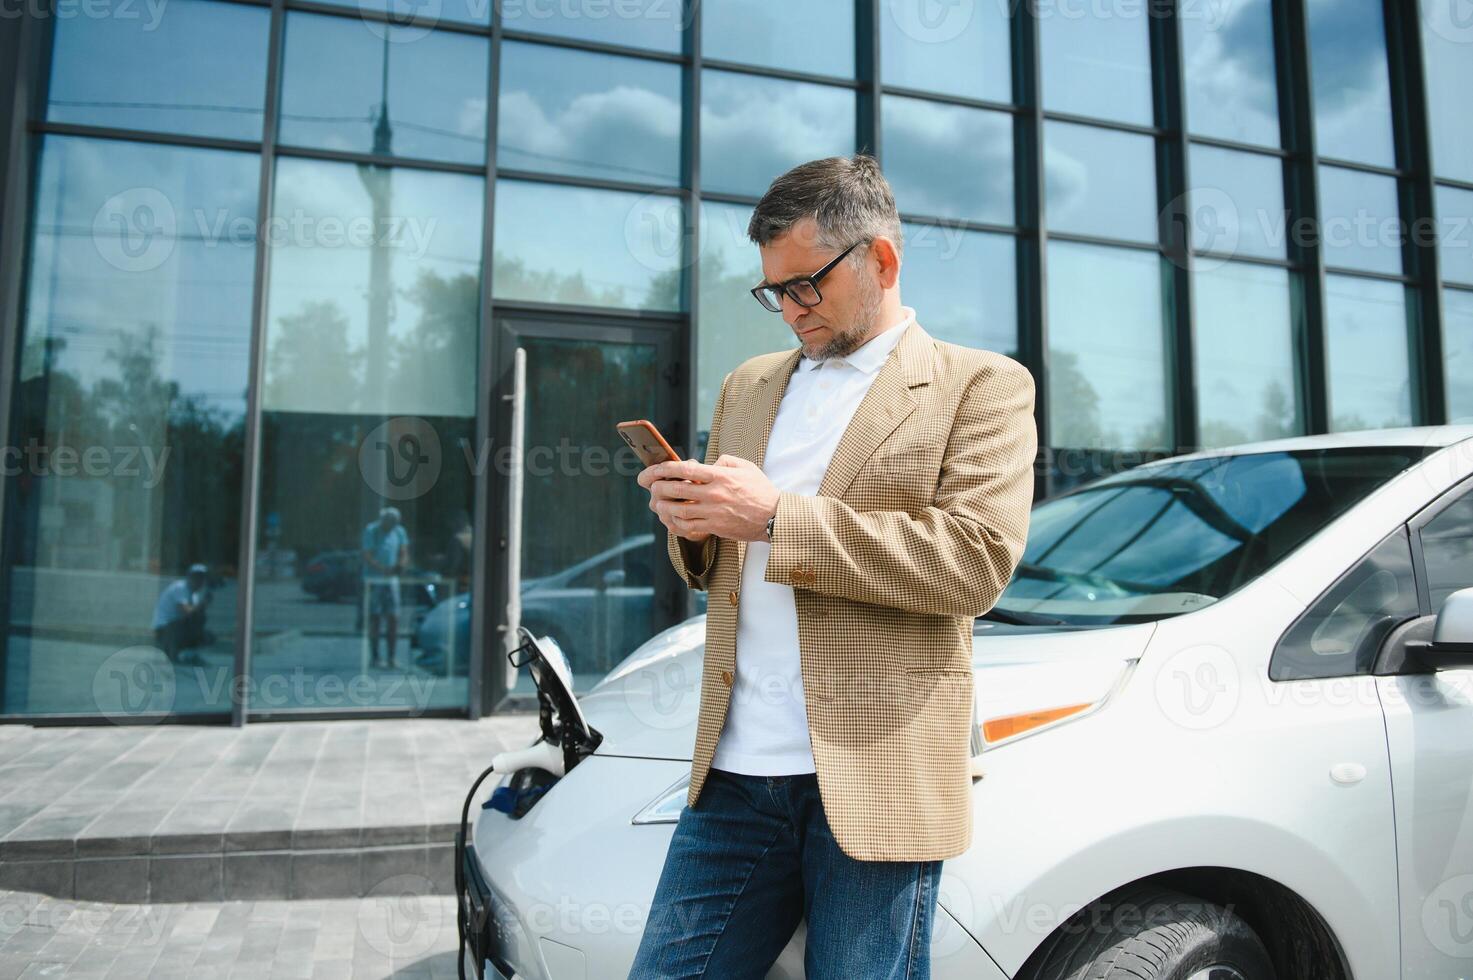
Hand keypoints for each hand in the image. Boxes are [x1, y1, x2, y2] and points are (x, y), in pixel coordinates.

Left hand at [638, 456, 778, 542]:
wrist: (774, 517)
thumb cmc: (760, 490)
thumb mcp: (745, 466)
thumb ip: (724, 460)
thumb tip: (707, 463)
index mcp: (720, 475)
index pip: (685, 469)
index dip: (664, 468)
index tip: (654, 469)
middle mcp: (714, 493)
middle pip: (676, 489)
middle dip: (657, 487)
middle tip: (650, 486)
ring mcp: (713, 512)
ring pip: (678, 510)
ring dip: (663, 506)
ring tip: (656, 503)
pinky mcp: (715, 527)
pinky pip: (688, 526)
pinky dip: (675, 523)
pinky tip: (671, 519)